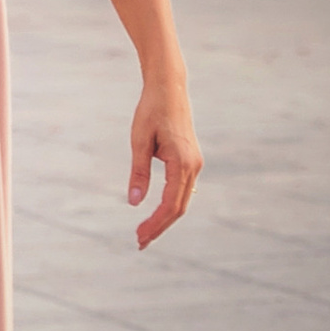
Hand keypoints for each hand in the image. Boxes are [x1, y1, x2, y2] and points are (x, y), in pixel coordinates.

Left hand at [129, 76, 200, 248]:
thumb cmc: (151, 111)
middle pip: (178, 208)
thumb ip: (138, 172)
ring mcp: (195, 164)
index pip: (170, 204)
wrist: (169, 89)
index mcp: (182, 163)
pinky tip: (157, 213)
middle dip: (159, 227)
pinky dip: (170, 205)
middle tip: (139, 242)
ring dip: (164, 218)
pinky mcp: (191, 161)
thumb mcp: (139, 141)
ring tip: (145, 231)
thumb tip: (134, 202)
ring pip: (182, 201)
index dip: (155, 224)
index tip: (140, 237)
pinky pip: (182, 190)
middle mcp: (194, 166)